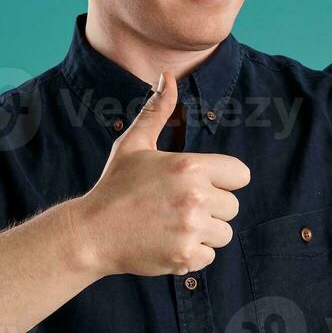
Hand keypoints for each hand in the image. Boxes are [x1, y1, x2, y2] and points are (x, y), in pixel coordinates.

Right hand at [73, 71, 250, 276]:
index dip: (223, 180)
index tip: (200, 184)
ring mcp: (191, 229)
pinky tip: (168, 242)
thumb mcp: (134, 144)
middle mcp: (195, 197)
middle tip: (178, 207)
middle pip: (233, 206)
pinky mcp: (186, 256)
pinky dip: (193, 253)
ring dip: (205, 232)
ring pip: (223, 233)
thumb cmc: (114, 186)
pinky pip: (209, 256)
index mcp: (189, 166)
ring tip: (174, 225)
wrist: (91, 233)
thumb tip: (168, 76)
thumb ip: (157, 111)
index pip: (240, 175)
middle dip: (212, 208)